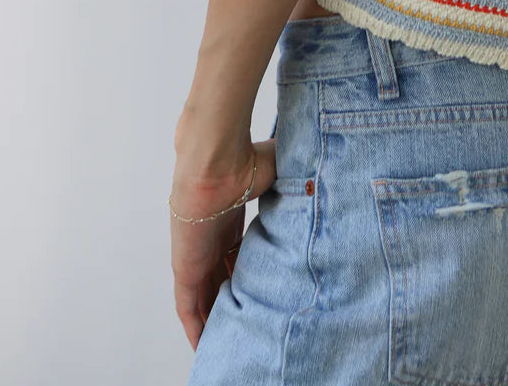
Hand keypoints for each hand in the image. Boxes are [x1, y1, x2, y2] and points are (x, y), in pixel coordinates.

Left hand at [170, 136, 276, 349]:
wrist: (218, 164)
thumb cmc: (247, 162)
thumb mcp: (279, 172)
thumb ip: (294, 182)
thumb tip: (322, 179)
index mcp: (230, 217)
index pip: (237, 253)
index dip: (247, 272)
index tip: (261, 286)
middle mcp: (212, 238)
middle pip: (220, 278)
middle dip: (231, 298)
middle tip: (247, 320)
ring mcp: (197, 253)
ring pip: (204, 296)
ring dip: (213, 318)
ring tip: (228, 341)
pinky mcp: (185, 268)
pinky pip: (188, 306)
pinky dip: (194, 326)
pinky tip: (202, 344)